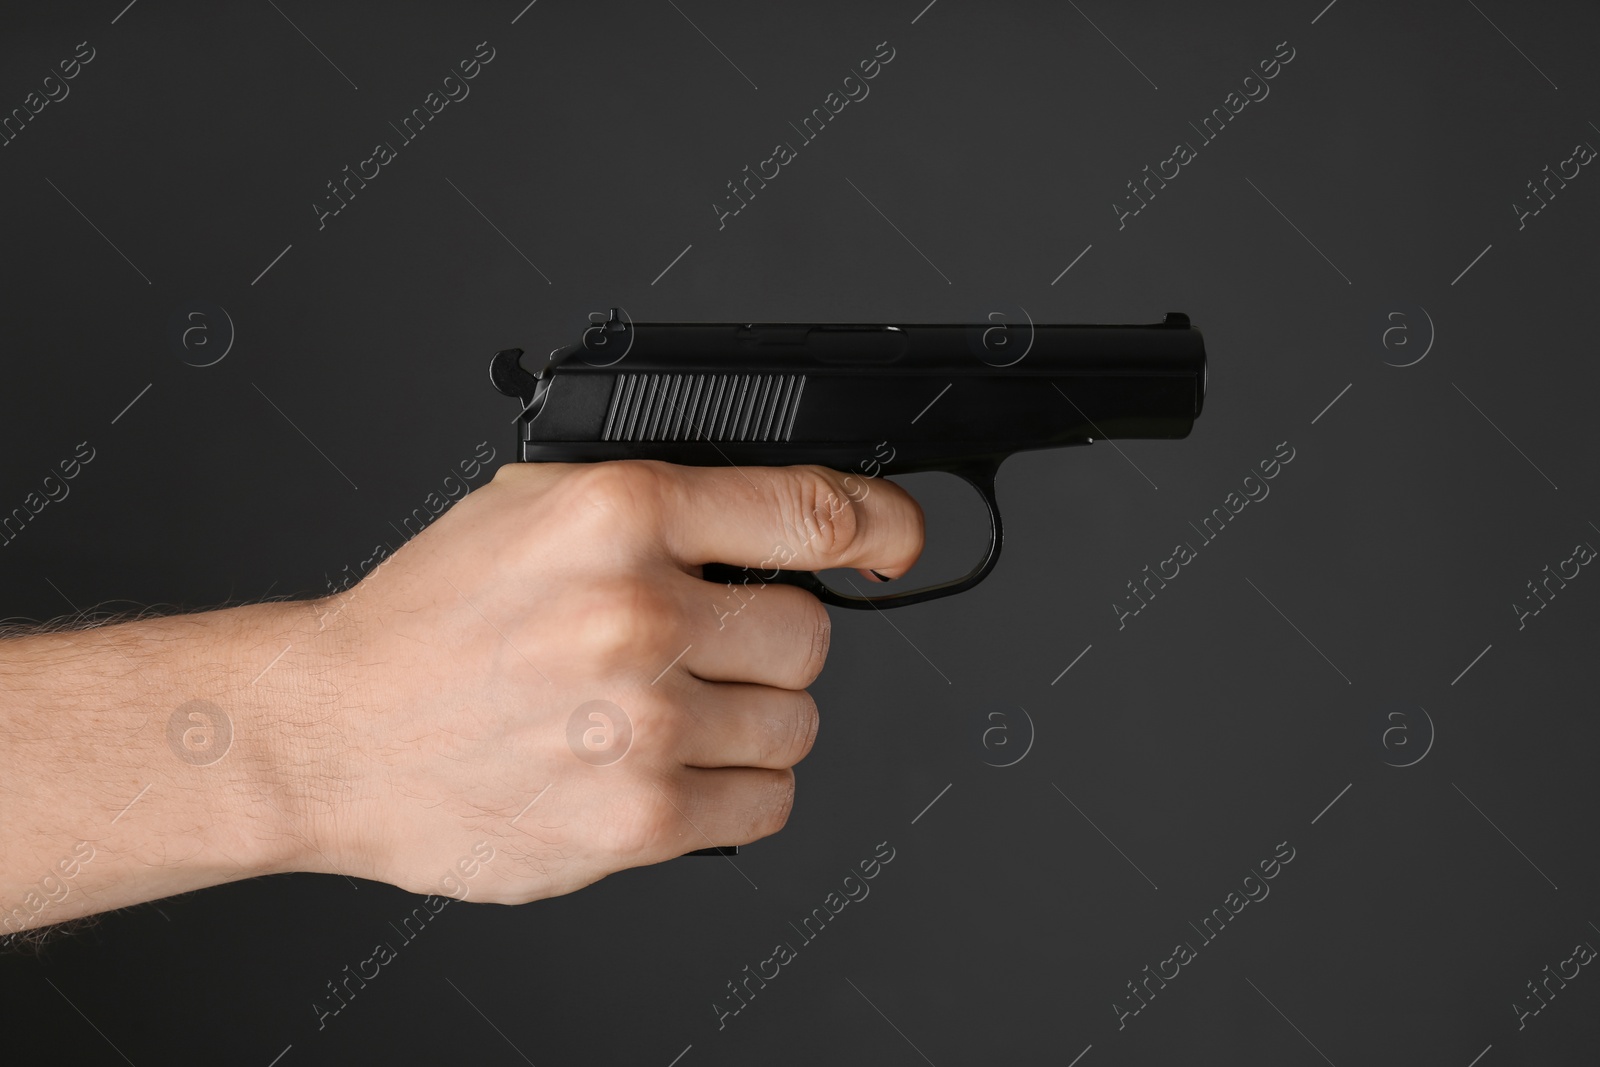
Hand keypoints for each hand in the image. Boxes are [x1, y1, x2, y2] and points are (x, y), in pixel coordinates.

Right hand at [297, 461, 924, 902]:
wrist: (336, 734)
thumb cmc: (429, 622)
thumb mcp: (532, 508)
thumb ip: (660, 505)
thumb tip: (781, 519)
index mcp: (619, 514)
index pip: (813, 512)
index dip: (880, 527)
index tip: (893, 543)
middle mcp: (637, 614)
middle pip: (810, 633)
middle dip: (765, 643)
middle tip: (697, 652)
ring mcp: (643, 725)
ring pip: (796, 723)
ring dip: (749, 720)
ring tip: (662, 713)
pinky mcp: (639, 819)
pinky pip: (766, 803)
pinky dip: (733, 789)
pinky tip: (668, 768)